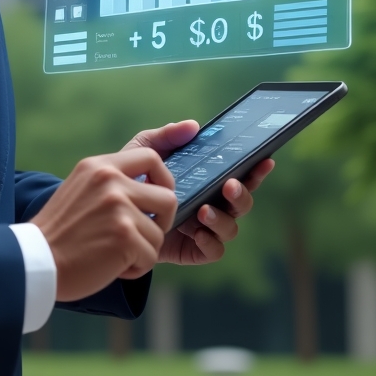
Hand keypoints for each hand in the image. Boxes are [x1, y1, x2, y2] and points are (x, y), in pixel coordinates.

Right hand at [29, 148, 178, 301]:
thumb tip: (151, 187)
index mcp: (99, 166)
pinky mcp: (124, 236)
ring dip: (143, 250)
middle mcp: (110, 181)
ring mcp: (118, 208)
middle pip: (168, 197)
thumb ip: (111, 183)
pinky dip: (135, 268)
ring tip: (115, 255)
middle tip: (141, 236)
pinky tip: (111, 266)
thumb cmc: (60, 232)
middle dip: (162, 222)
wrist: (35, 260)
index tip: (157, 199)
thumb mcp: (81, 189)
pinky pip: (151, 256)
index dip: (164, 179)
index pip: (151, 158)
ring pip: (159, 233)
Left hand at [123, 120, 274, 265]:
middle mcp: (211, 203)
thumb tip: (194, 125)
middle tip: (229, 185)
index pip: (238, 174)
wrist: (111, 216)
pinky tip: (197, 231)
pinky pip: (214, 250)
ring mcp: (203, 228)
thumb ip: (166, 137)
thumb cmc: (132, 179)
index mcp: (206, 180)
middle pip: (241, 202)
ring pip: (231, 227)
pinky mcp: (192, 249)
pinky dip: (210, 242)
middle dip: (242, 193)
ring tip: (204, 210)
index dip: (255, 169)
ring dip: (223, 218)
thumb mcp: (144, 151)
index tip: (264, 159)